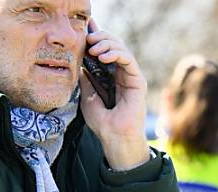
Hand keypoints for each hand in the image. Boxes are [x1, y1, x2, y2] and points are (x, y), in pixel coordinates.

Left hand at [79, 20, 149, 170]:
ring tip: (93, 48)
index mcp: (110, 77)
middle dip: (101, 37)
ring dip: (106, 44)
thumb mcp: (87, 96)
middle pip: (114, 46)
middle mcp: (122, 75)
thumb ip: (86, 79)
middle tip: (88, 37)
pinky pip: (128, 60)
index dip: (97, 37)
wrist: (114, 138)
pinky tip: (102, 56)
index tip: (85, 27)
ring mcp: (131, 77)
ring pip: (122, 49)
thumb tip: (80, 61)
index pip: (104, 51)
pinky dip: (116, 54)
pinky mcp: (138, 81)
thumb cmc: (102, 123)